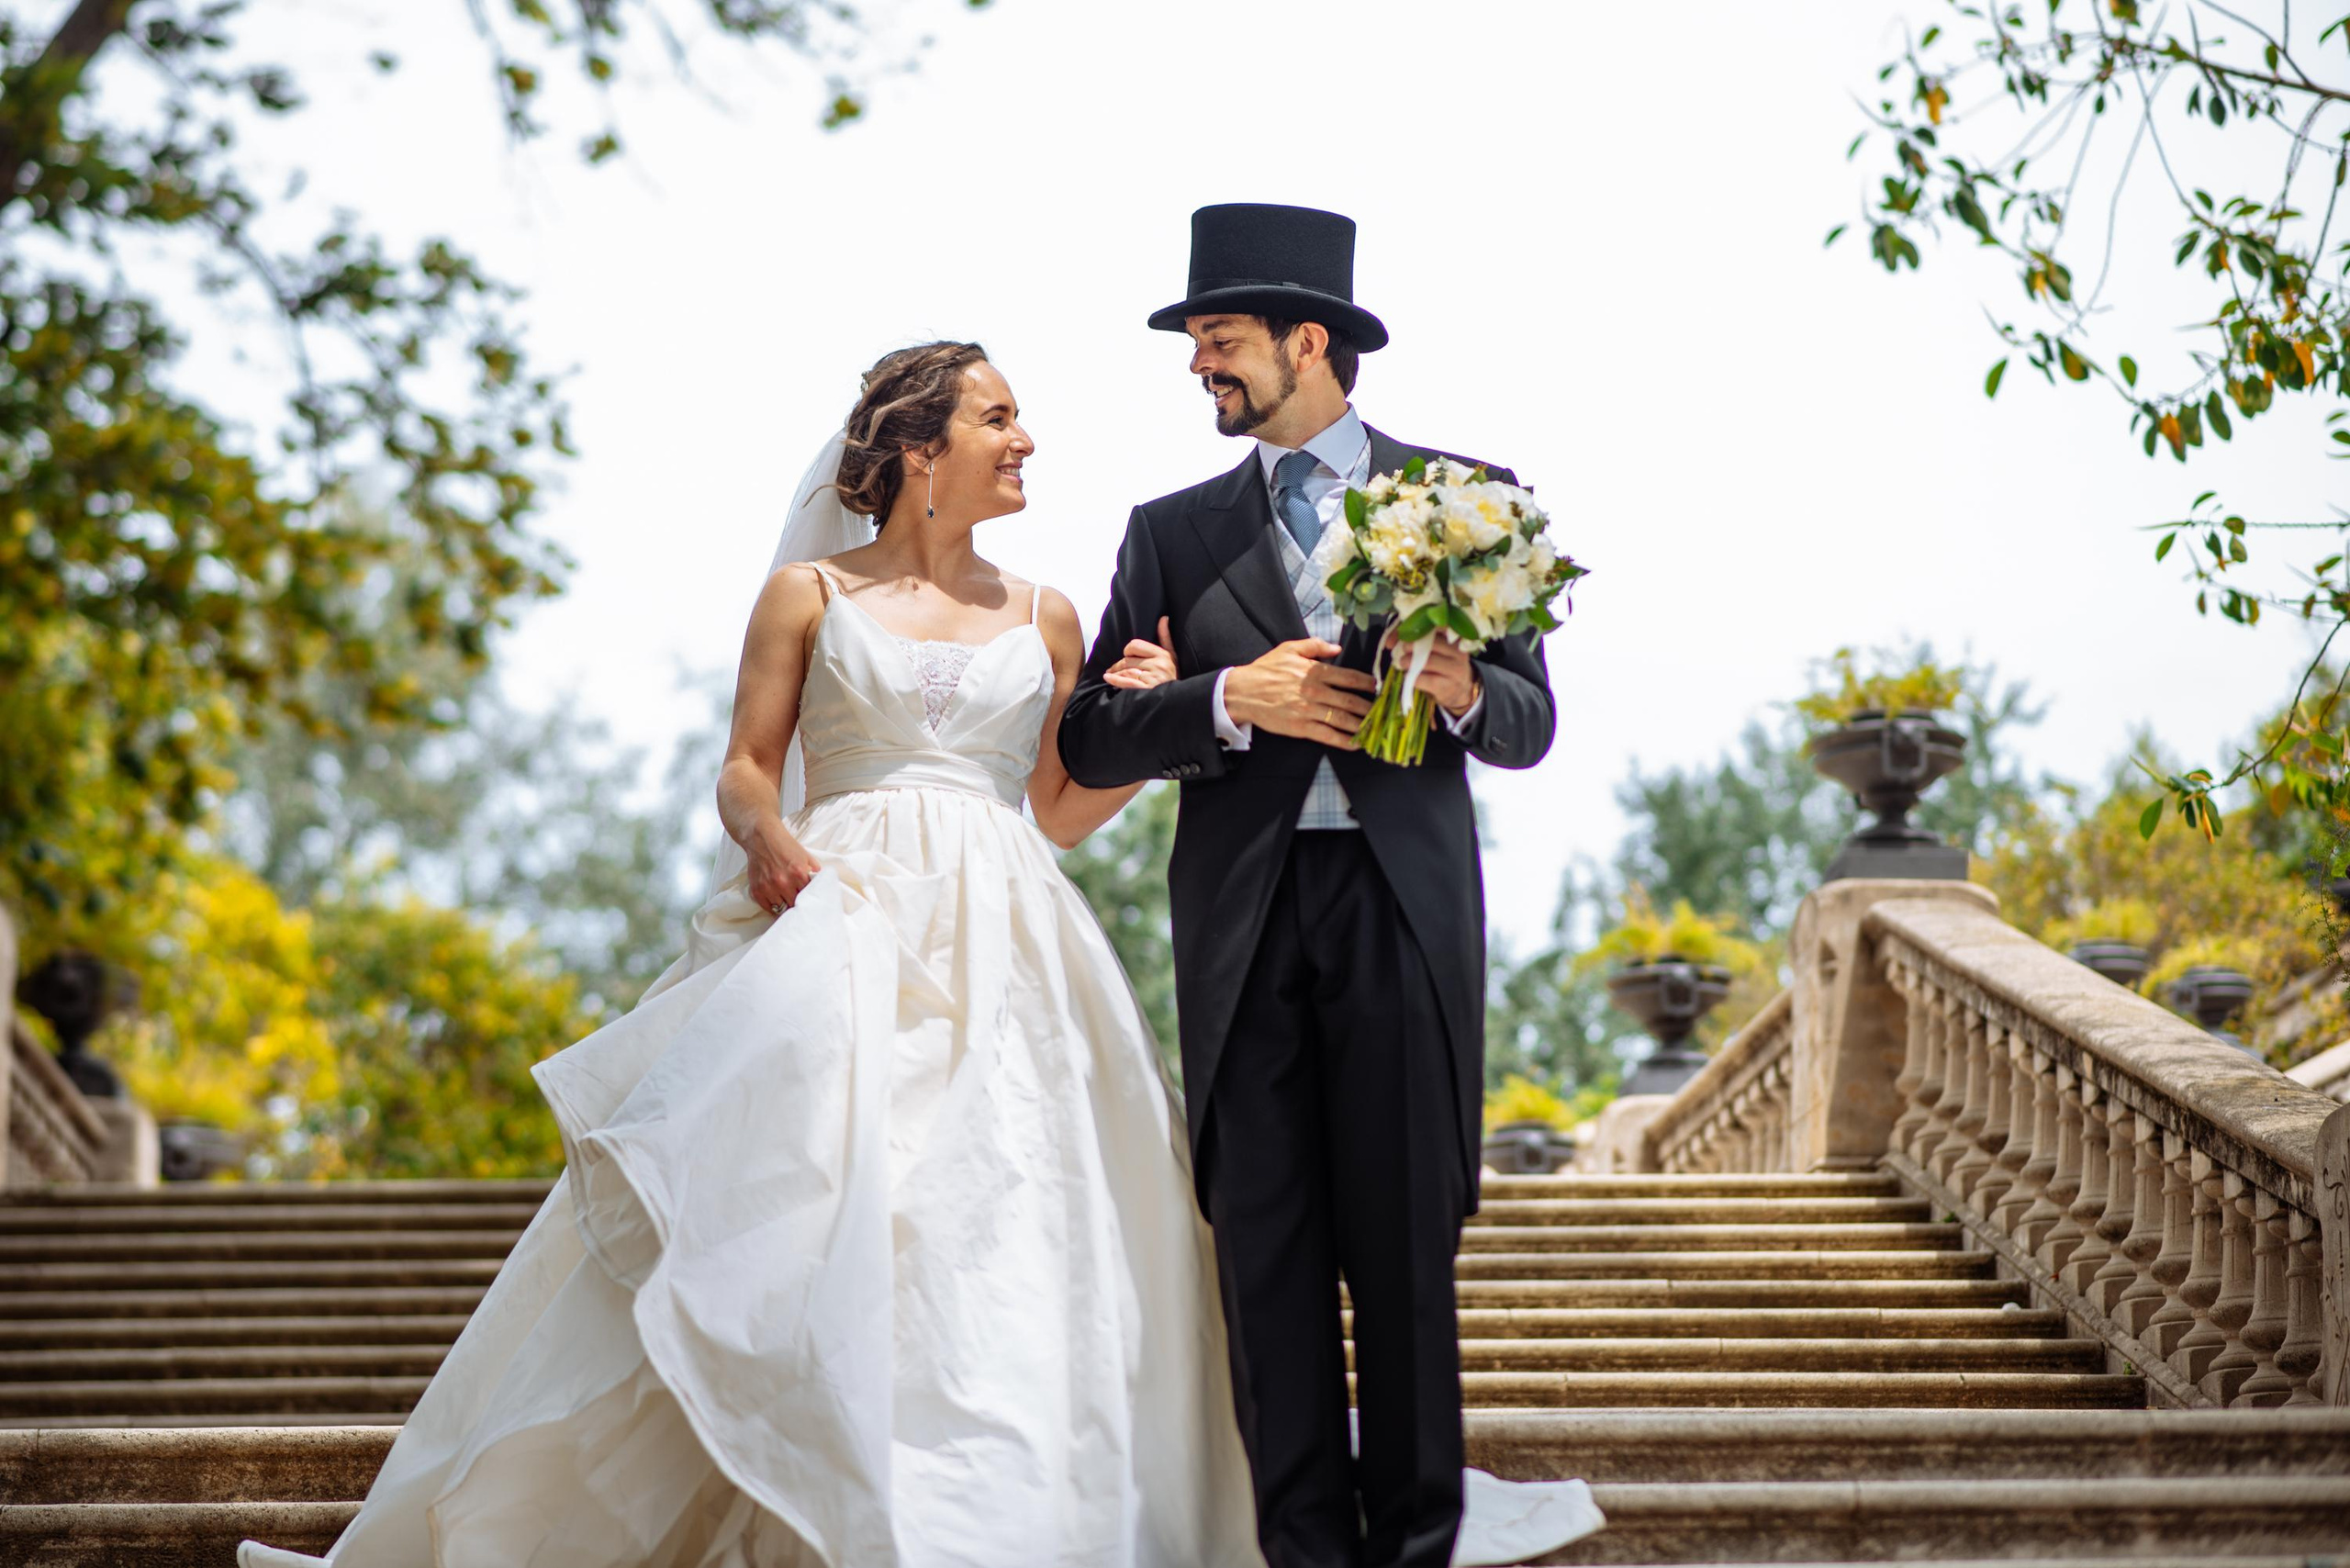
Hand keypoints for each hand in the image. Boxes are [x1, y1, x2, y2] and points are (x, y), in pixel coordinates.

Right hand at [746, 820, 822, 914]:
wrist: (762, 838)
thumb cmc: (785, 846)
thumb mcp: (806, 855)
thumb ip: (815, 870)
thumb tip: (822, 883)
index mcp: (799, 873)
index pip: (808, 895)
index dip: (808, 897)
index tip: (808, 898)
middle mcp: (783, 882)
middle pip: (795, 904)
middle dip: (797, 902)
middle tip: (797, 899)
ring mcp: (769, 887)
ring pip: (781, 908)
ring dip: (784, 905)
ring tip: (786, 899)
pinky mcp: (757, 890)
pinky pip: (767, 907)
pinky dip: (772, 906)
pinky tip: (776, 900)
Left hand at [1103, 617, 1178, 689]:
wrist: (1179, 699)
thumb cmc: (1173, 676)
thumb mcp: (1172, 656)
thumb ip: (1165, 637)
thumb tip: (1163, 618)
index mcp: (1162, 654)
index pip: (1136, 645)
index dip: (1128, 650)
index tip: (1127, 656)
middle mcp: (1158, 665)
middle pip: (1128, 660)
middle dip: (1118, 665)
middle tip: (1112, 669)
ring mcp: (1153, 679)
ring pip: (1126, 671)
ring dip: (1116, 674)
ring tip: (1110, 675)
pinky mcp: (1147, 690)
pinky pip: (1127, 682)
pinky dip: (1115, 680)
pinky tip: (1108, 679)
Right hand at [1222, 637, 1375, 748]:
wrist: (1243, 692)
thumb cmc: (1265, 670)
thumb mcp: (1288, 649)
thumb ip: (1314, 645)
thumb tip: (1337, 648)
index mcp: (1314, 671)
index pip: (1348, 677)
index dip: (1366, 683)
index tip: (1376, 687)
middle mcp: (1315, 691)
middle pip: (1350, 700)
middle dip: (1369, 707)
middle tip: (1382, 711)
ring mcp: (1309, 711)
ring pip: (1342, 719)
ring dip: (1362, 725)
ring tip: (1375, 728)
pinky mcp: (1301, 727)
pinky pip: (1328, 735)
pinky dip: (1344, 741)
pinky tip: (1357, 743)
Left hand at [1385, 629, 1482, 716]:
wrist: (1461, 691)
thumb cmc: (1445, 666)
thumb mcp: (1442, 651)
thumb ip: (1425, 641)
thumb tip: (1393, 640)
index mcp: (1456, 641)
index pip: (1439, 628)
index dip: (1420, 628)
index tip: (1407, 632)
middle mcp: (1458, 654)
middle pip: (1432, 645)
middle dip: (1412, 646)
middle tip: (1403, 649)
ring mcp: (1455, 671)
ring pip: (1428, 662)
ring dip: (1409, 661)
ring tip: (1402, 663)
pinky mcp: (1446, 687)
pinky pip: (1426, 680)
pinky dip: (1413, 677)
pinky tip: (1408, 676)